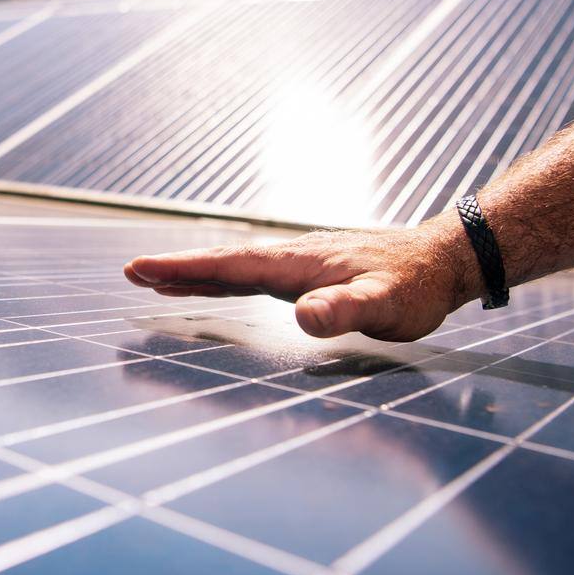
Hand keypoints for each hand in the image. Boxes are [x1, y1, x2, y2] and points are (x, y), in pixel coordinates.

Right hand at [123, 217, 482, 341]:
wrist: (442, 261)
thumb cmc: (416, 286)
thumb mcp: (386, 302)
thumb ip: (346, 307)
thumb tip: (304, 315)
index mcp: (298, 262)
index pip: (230, 265)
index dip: (186, 269)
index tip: (144, 269)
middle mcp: (291, 258)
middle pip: (222, 263)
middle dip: (176, 270)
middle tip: (131, 273)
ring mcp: (296, 265)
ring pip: (233, 268)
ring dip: (194, 274)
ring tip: (154, 281)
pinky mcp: (305, 275)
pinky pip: (252, 276)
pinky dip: (223, 279)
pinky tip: (212, 287)